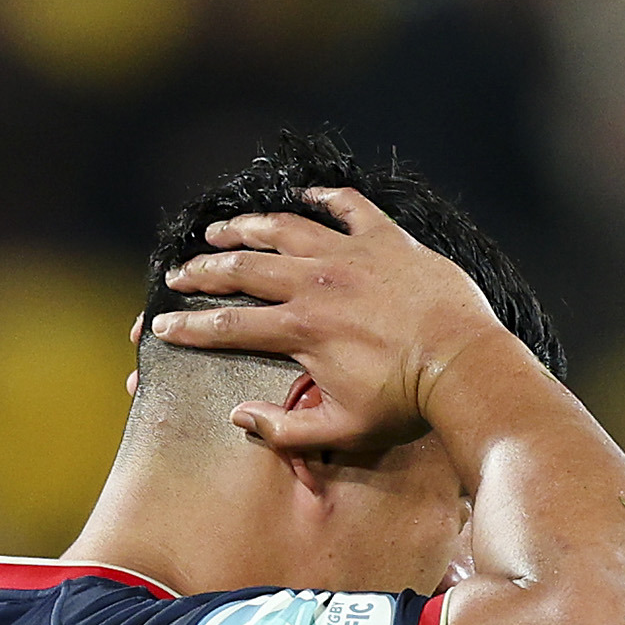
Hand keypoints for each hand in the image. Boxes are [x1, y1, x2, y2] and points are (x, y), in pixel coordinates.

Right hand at [150, 188, 507, 462]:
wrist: (465, 364)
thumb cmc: (406, 403)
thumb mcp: (342, 429)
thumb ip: (285, 428)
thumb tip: (239, 416)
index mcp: (301, 329)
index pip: (227, 327)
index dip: (187, 327)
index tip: (159, 326)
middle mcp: (317, 282)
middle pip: (244, 268)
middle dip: (203, 271)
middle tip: (179, 274)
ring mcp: (352, 254)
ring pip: (285, 228)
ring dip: (246, 227)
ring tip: (220, 229)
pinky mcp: (387, 239)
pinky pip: (348, 206)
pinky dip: (324, 198)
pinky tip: (306, 195)